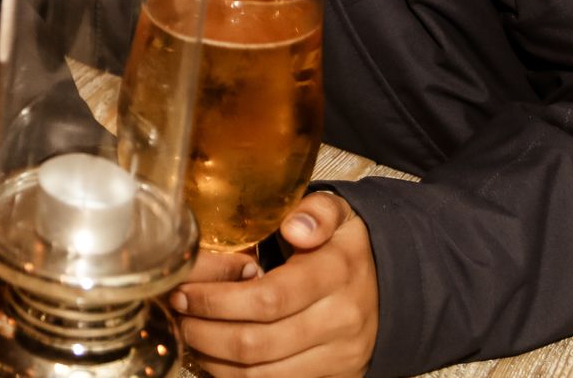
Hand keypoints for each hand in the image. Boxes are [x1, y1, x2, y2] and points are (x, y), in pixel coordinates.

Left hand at [170, 191, 378, 376]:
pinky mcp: (334, 377)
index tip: (185, 291)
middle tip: (178, 313)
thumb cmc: (347, 247)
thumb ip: (316, 211)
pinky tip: (215, 356)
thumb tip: (294, 227)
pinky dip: (238, 377)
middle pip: (258, 342)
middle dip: (205, 332)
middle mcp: (339, 321)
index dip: (218, 301)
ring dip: (215, 360)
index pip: (268, 299)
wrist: (395, 286)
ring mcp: (338, 356)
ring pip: (263, 374)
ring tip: (189, 334)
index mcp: (335, 274)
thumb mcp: (338, 213)